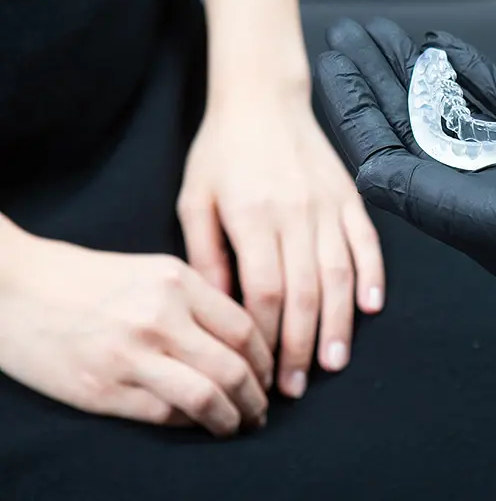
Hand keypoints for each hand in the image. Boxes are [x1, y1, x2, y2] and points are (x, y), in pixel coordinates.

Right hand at [0, 222, 271, 435]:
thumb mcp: (153, 270)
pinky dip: (192, 424)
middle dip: (258, 396)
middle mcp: (161, 316)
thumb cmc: (90, 279)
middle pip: (234, 367)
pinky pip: (166, 415)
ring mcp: (132, 354)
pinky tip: (199, 424)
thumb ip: (196, 299)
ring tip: (240, 425)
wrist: (18, 288)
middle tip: (263, 409)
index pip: (244, 328)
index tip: (270, 373)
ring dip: (233, 419)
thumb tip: (241, 339)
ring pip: (207, 398)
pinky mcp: (104, 389)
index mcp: (177, 281)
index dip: (266, 358)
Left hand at [177, 93, 384, 399]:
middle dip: (302, 345)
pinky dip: (373, 276)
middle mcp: (296, 213)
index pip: (266, 293)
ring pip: (340, 275)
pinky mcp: (349, 196)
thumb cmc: (221, 151)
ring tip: (334, 362)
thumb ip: (206, 255)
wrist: (262, 100)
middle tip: (298, 386)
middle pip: (306, 293)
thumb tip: (221, 309)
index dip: (267, 338)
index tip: (264, 369)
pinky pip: (367, 241)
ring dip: (339, 324)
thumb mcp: (195, 199)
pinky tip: (371, 308)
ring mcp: (328, 204)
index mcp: (253, 216)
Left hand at [315, 18, 495, 338]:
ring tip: (384, 29)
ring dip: (415, 66)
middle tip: (348, 31)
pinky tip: (444, 47)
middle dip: (377, 76)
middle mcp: (485, 189)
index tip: (332, 60)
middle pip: (412, 123)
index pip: (390, 154)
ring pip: (451, 105)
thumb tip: (370, 177)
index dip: (356, 107)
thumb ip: (438, 202)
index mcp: (467, 213)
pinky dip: (470, 70)